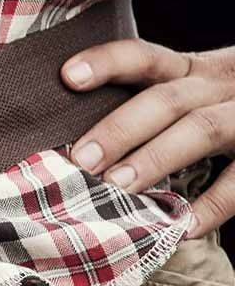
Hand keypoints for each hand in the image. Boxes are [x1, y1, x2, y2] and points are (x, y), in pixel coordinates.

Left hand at [64, 41, 234, 237]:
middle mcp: (219, 87)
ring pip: (202, 129)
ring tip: (117, 188)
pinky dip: (211, 206)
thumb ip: (149, 108)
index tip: (67, 76)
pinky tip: (180, 227)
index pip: (145, 57)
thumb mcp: (195, 93)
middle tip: (82, 160)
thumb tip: (78, 151)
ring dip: (155, 159)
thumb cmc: (223, 109)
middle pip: (167, 99)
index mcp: (192, 71)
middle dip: (121, 129)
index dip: (107, 63)